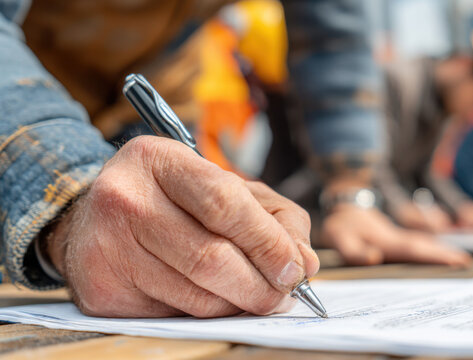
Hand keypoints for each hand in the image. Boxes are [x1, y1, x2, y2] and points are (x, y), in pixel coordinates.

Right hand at [46, 136, 318, 317]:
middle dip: (260, 286)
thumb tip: (305, 263)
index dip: (268, 243)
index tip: (296, 268)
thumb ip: (273, 215)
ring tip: (254, 297)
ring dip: (238, 305)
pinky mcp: (102, 290)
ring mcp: (108, 247)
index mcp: (159, 160)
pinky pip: (173, 315)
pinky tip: (214, 299)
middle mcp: (125, 199)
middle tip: (282, 295)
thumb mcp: (219, 184)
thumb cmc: (170, 198)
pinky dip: (206, 315)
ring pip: (196, 296)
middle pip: (211, 258)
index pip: (225, 204)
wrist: (91, 217)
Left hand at [321, 204, 471, 266]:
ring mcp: (397, 236)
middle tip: (466, 262)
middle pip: (424, 246)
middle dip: (444, 254)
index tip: (457, 260)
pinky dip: (429, 248)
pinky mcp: (395, 237)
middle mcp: (396, 238)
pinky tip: (436, 253)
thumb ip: (354, 250)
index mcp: (387, 240)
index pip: (415, 250)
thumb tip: (374, 258)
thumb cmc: (341, 224)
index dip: (435, 256)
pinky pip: (416, 244)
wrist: (343, 204)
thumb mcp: (340, 237)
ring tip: (460, 258)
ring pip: (422, 244)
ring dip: (440, 251)